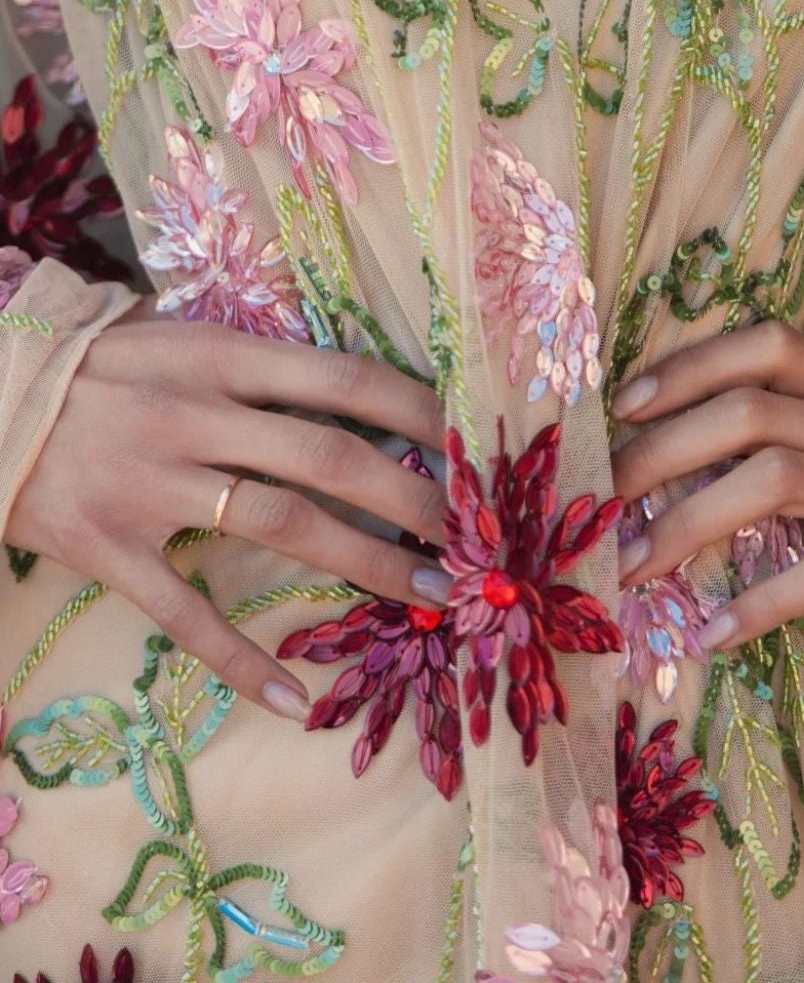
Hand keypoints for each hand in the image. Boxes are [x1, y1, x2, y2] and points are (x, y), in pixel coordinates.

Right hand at [6, 309, 449, 718]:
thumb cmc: (100, 366)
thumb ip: (258, 364)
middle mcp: (196, 415)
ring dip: (364, 563)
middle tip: (469, 533)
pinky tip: (294, 698)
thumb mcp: (181, 337)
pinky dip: (240, 660)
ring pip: (281, 525)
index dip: (416, 413)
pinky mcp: (109, 547)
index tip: (470, 443)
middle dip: (413, 497)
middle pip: (328, 457)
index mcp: (221, 355)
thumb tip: (358, 393)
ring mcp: (153, 483)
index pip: (342, 380)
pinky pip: (185, 612)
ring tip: (427, 593)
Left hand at [610, 323, 803, 654]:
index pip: (768, 344)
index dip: (689, 366)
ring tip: (634, 565)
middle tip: (603, 499)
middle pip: (752, 413)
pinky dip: (761, 602)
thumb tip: (694, 442)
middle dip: (661, 452)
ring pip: (777, 481)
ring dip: (688, 522)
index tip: (626, 404)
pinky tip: (714, 631)